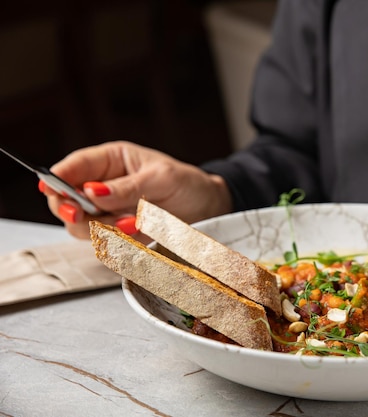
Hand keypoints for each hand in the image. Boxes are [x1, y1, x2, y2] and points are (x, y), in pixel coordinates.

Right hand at [41, 141, 232, 238]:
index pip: (75, 166)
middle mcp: (104, 187)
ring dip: (102, 226)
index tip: (50, 187)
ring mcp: (110, 212)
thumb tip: (92, 192)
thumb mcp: (160, 178)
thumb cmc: (187, 184)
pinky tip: (138, 230)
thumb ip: (126, 186)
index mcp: (111, 161)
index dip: (57, 177)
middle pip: (66, 200)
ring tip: (133, 221)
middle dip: (71, 208)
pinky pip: (104, 241)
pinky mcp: (120, 234)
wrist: (209, 210)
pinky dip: (117, 240)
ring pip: (82, 225)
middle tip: (80, 213)